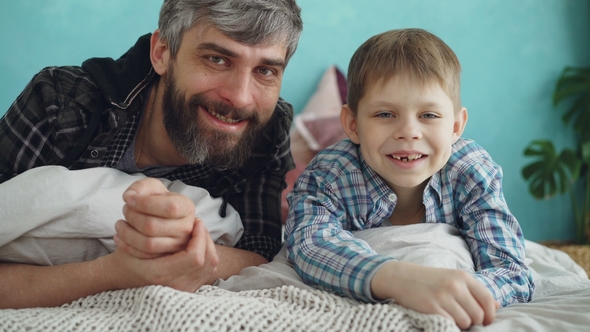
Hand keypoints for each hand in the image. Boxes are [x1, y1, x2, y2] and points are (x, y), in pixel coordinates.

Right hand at [108, 217, 219, 290]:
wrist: (126, 275)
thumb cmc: (129, 254)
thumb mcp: (128, 238)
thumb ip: (146, 221)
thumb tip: (163, 210)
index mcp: (159, 273)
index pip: (194, 256)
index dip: (199, 236)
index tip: (196, 221)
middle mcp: (174, 285)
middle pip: (208, 262)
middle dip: (206, 239)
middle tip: (200, 225)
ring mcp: (184, 288)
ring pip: (211, 265)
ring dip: (207, 245)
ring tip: (199, 233)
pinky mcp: (190, 287)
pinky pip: (208, 270)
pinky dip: (206, 253)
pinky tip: (198, 242)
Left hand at [115, 178, 196, 257]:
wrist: (157, 219)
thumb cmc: (155, 201)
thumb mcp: (151, 188)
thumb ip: (141, 186)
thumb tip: (130, 197)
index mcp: (187, 207)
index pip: (170, 207)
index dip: (145, 203)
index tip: (129, 199)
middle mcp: (186, 228)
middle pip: (153, 226)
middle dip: (132, 216)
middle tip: (125, 209)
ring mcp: (177, 246)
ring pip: (147, 244)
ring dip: (127, 233)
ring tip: (119, 223)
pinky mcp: (165, 258)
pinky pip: (143, 256)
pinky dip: (126, 246)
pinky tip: (118, 236)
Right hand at [372, 261, 497, 329]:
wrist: (401, 277)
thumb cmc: (429, 280)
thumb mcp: (453, 278)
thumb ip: (474, 291)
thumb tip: (497, 306)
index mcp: (463, 277)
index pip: (488, 299)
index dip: (490, 314)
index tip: (485, 321)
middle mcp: (455, 285)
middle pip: (479, 314)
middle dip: (474, 321)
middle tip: (463, 319)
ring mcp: (443, 296)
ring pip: (466, 322)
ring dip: (461, 325)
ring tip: (451, 318)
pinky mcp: (432, 307)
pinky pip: (451, 324)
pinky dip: (449, 325)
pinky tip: (442, 319)